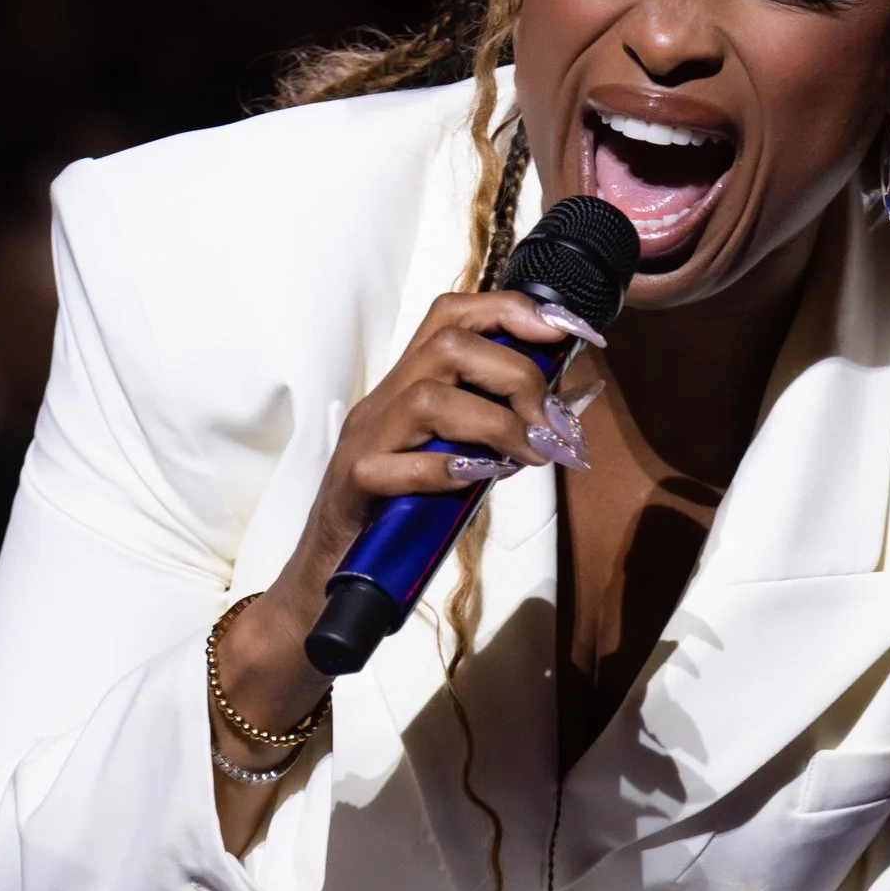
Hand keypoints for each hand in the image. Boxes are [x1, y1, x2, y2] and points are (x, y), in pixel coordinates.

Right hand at [206, 284, 591, 810]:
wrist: (326, 580)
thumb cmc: (397, 522)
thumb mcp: (456, 464)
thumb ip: (494, 435)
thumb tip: (560, 416)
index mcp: (407, 388)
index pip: (452, 315)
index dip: (510, 310)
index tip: (564, 330)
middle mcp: (383, 404)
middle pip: (448, 345)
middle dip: (516, 374)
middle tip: (549, 423)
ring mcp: (363, 443)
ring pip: (428, 397)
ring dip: (495, 423)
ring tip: (528, 458)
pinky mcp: (352, 489)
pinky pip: (395, 467)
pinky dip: (445, 471)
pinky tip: (477, 481)